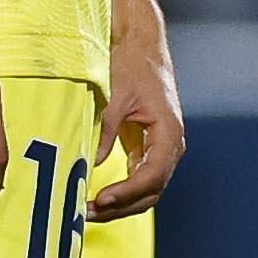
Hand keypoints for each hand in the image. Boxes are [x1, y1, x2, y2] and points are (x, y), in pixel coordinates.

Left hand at [89, 0, 186, 219]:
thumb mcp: (115, 95)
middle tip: (87, 213)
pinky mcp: (148, 148)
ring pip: (147, 191)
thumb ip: (106, 129)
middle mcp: (170, 145)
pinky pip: (140, 180)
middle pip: (152, 191)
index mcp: (169, 132)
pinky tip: (98, 197)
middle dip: (122, 207)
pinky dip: (122, 193)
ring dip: (121, 205)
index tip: (100, 199)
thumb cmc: (130, 63)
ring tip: (89, 211)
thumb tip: (94, 164)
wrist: (140, 44)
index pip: (153, 175)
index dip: (128, 192)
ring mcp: (161, 149)